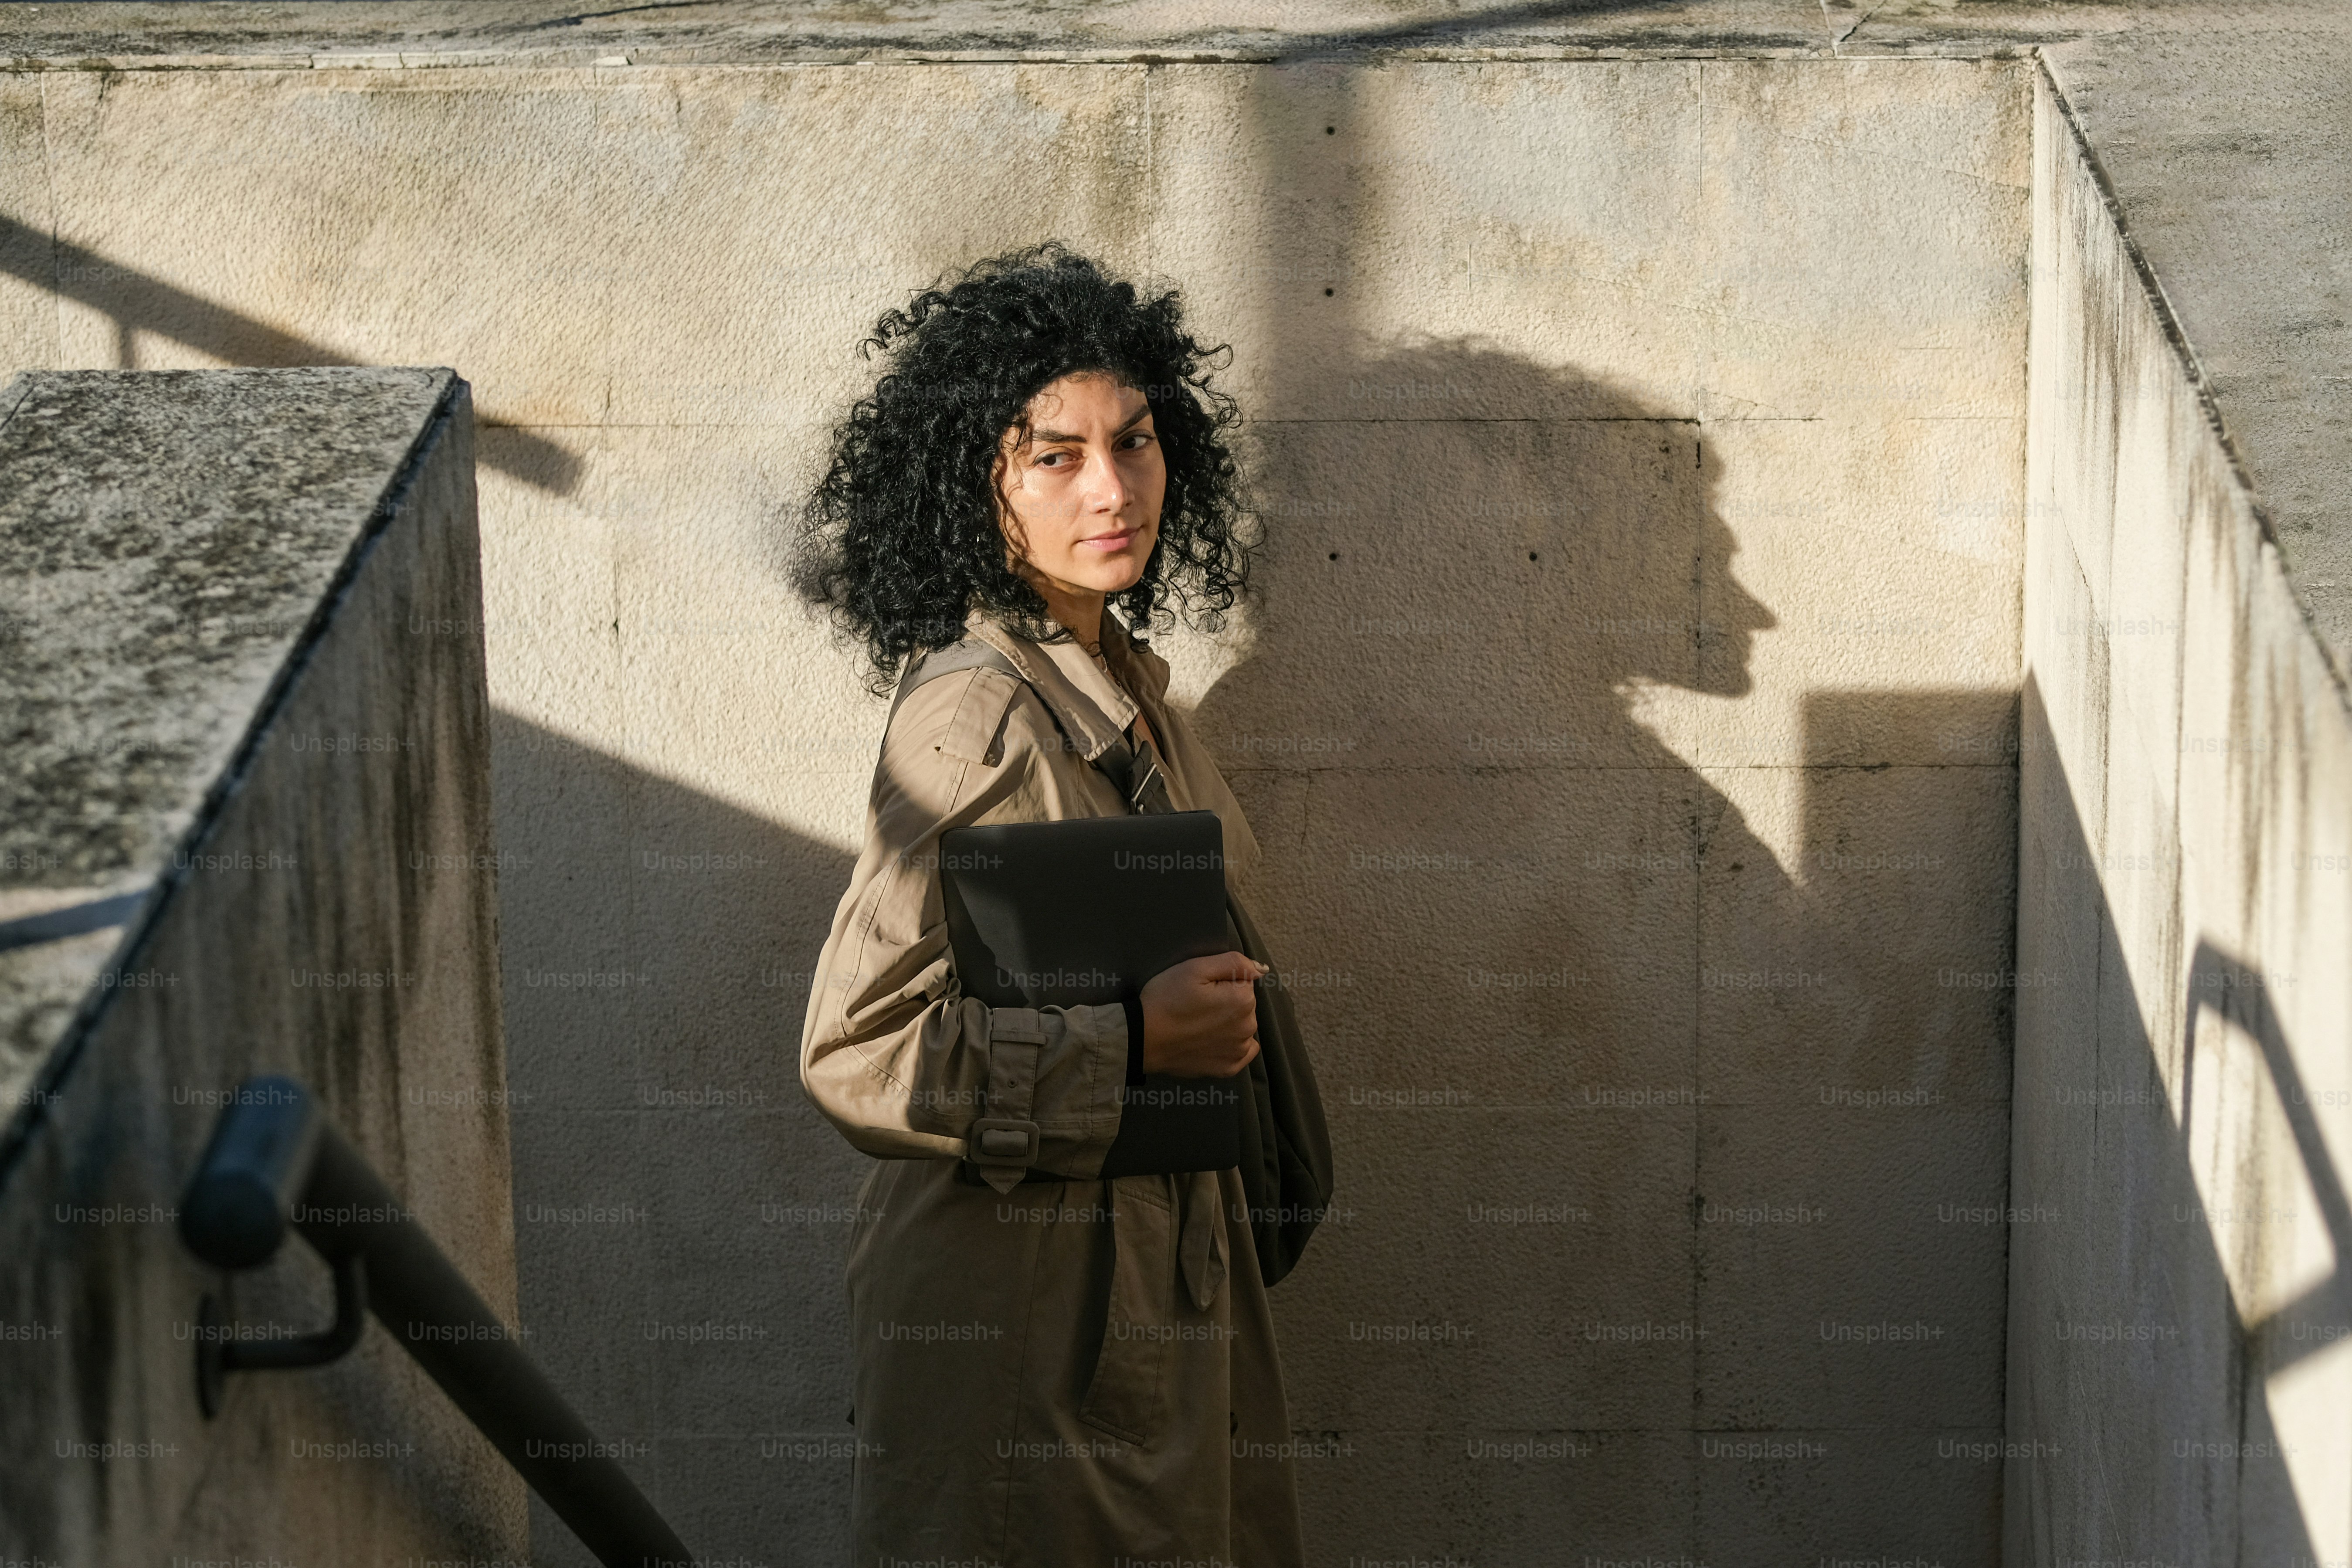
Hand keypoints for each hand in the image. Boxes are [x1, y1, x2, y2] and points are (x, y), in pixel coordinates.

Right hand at [1138, 951, 1266, 1077]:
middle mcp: (1248, 1028)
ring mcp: (1239, 1051)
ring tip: (1198, 1023)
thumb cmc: (1166, 998)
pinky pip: (1241, 1051)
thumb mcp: (1195, 968)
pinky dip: (1230, 1045)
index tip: (1200, 989)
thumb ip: (1233, 963)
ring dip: (1228, 1023)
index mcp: (1243, 1000)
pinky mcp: (1228, 1068)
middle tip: (1195, 1005)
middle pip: (1243, 1004)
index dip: (1220, 981)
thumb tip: (1261, 970)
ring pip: (1242, 1026)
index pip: (1242, 981)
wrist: (1142, 1038)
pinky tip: (1210, 1040)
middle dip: (1226, 1001)